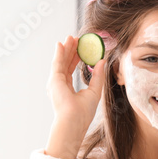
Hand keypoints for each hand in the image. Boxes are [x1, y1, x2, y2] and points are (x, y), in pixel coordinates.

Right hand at [45, 35, 105, 158]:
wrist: (74, 120)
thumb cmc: (83, 112)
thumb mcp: (95, 91)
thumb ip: (98, 76)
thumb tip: (102, 61)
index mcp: (67, 88)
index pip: (71, 69)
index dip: (75, 57)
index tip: (81, 48)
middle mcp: (59, 84)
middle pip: (65, 63)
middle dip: (70, 50)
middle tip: (76, 39)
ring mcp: (55, 82)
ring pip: (61, 61)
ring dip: (65, 49)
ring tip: (70, 38)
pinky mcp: (54, 80)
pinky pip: (57, 63)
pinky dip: (59, 53)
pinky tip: (61, 44)